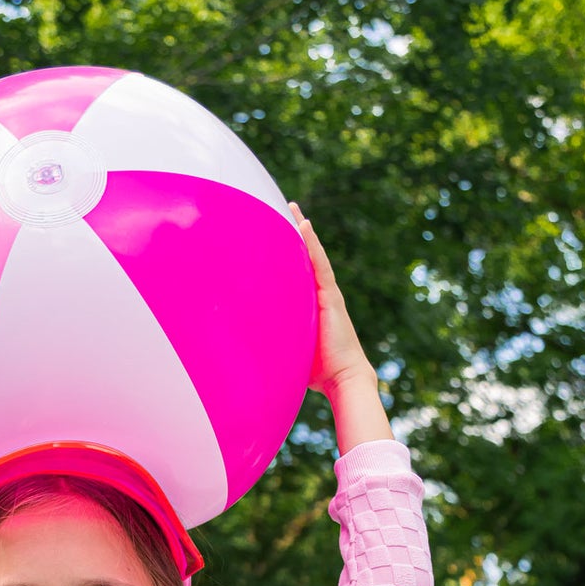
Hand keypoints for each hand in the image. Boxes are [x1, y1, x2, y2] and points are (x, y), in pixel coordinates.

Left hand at [290, 203, 391, 452]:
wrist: (342, 378)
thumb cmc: (316, 372)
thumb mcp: (289, 349)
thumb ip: (274, 341)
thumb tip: (242, 349)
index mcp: (309, 305)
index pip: (296, 272)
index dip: (286, 252)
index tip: (272, 233)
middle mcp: (319, 294)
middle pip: (303, 257)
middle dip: (292, 233)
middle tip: (279, 208)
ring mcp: (326, 292)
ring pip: (312, 255)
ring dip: (301, 230)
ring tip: (290, 207)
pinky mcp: (330, 296)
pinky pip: (319, 263)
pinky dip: (311, 244)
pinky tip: (302, 225)